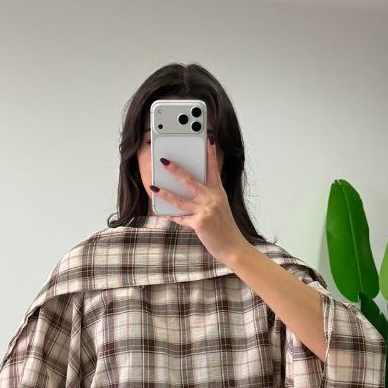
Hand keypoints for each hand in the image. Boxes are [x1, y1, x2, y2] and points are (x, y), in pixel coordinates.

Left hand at [152, 140, 248, 266]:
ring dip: (164, 193)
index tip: (208, 139)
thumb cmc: (224, 228)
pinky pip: (181, 218)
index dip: (211, 154)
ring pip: (180, 200)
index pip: (213, 169)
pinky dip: (172, 216)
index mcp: (218, 193)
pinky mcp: (200, 223)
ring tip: (153, 187)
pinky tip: (163, 213)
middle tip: (164, 161)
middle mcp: (213, 199)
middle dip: (176, 170)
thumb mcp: (219, 208)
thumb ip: (206, 198)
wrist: (233, 247)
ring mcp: (206, 211)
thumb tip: (184, 192)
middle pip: (190, 181)